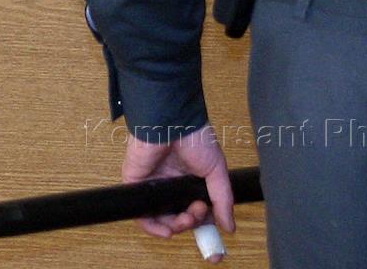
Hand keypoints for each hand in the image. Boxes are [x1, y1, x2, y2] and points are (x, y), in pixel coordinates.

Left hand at [121, 123, 234, 260]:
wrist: (172, 121)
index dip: (204, 226)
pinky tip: (167, 231)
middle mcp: (172, 184)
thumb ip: (222, 199)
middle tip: (197, 215)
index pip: (197, 210)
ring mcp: (155, 185)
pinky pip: (142, 214)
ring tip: (185, 219)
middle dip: (191, 223)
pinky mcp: (137, 184)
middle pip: (180, 218)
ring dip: (176, 227)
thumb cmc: (194, 136)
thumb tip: (229, 226)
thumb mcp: (216, 170)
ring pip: (163, 219)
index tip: (215, 245)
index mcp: (190, 179)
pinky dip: (153, 228)